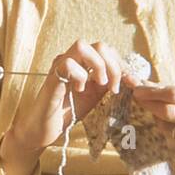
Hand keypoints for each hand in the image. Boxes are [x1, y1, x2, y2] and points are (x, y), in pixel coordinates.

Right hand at [8, 40, 132, 152]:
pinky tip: (79, 90)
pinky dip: (79, 76)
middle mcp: (71, 59)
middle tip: (114, 88)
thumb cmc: (67, 111)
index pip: (108, 50)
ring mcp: (60, 66)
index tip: (130, 83)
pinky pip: (67, 64)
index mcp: (84, 63)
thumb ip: (109, 82)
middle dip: (113, 66)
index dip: (121, 64)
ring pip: (81, 46)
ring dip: (98, 65)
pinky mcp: (52, 78)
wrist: (44, 129)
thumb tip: (130, 76)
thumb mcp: (95, 95)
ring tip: (100, 84)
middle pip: (99, 45)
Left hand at [132, 86, 174, 173]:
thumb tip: (141, 82)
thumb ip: (172, 88)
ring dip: (156, 117)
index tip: (137, 89)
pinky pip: (173, 138)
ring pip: (168, 128)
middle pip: (170, 113)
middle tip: (138, 97)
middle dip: (149, 104)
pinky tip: (165, 121)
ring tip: (154, 108)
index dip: (153, 92)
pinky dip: (164, 128)